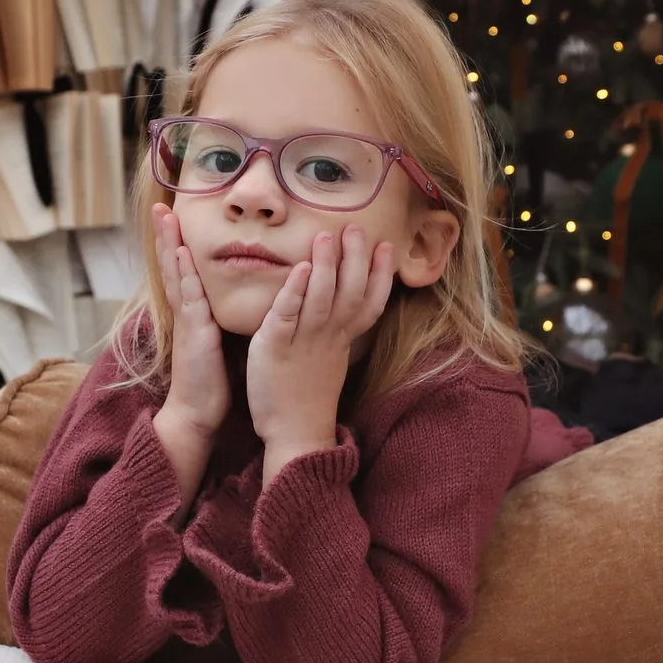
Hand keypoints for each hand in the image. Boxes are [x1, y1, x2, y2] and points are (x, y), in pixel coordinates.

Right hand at [152, 204, 225, 506]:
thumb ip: (219, 319)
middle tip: (159, 206)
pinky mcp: (194, 333)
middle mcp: (185, 312)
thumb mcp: (216, 342)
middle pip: (173, 265)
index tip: (174, 217)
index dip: (178, 244)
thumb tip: (235, 300)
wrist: (197, 414)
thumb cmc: (210, 381)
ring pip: (176, 274)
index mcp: (192, 313)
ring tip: (164, 217)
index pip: (183, 271)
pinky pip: (189, 298)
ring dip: (170, 245)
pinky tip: (184, 255)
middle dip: (167, 235)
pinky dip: (185, 274)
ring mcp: (187, 321)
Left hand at [247, 226, 395, 472]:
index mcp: (342, 339)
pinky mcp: (276, 348)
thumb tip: (340, 306)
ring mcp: (304, 342)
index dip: (381, 274)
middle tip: (357, 228)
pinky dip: (295, 291)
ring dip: (326, 266)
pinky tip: (300, 268)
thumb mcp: (331, 360)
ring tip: (327, 236)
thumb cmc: (308, 395)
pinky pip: (288, 315)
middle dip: (356, 259)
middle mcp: (329, 337)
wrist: (294, 434)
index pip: (370, 302)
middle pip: (350, 293)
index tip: (387, 247)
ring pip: (322, 299)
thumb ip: (336, 332)